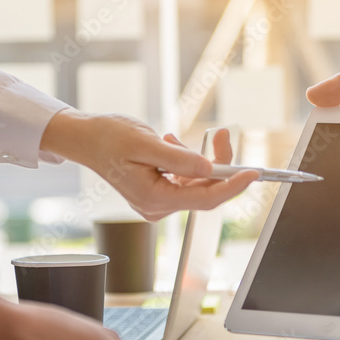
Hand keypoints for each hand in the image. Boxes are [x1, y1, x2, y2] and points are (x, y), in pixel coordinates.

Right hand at [40, 109, 256, 220]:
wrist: (86, 139)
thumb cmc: (109, 138)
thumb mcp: (145, 144)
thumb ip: (178, 158)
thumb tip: (209, 167)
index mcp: (153, 199)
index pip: (205, 198)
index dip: (233, 185)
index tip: (253, 172)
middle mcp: (157, 206)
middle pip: (205, 190)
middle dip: (218, 163)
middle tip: (221, 133)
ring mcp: (158, 202)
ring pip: (197, 183)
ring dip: (197, 159)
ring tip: (173, 137)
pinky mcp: (158, 192)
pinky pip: (185, 179)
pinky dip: (185, 161)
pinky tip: (169, 144)